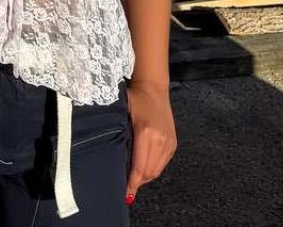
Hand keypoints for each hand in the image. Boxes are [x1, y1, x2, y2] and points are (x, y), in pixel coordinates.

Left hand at [124, 80, 176, 204]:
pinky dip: (153, 169)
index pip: (138, 166)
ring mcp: (169, 142)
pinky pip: (163, 163)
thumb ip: (117, 134)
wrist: (153, 87)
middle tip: (125, 187)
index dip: (131, 183)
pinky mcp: (173, 143)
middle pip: (148, 172)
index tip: (124, 193)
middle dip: (137, 182)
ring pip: (156, 170)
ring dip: (145, 177)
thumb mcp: (121, 113)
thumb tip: (109, 158)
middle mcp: (160, 139)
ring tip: (132, 179)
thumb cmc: (134, 98)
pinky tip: (142, 169)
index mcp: (146, 132)